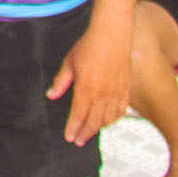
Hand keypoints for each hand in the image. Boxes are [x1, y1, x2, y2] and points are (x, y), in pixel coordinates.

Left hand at [46, 23, 130, 144]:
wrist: (112, 35)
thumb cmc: (90, 45)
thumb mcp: (69, 63)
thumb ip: (60, 81)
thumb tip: (51, 94)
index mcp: (86, 89)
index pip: (78, 116)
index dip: (73, 128)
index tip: (69, 137)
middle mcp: (102, 95)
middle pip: (94, 122)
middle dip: (85, 134)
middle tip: (79, 141)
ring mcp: (116, 93)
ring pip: (108, 119)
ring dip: (99, 128)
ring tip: (91, 132)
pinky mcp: (126, 89)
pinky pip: (122, 110)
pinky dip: (115, 119)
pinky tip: (110, 120)